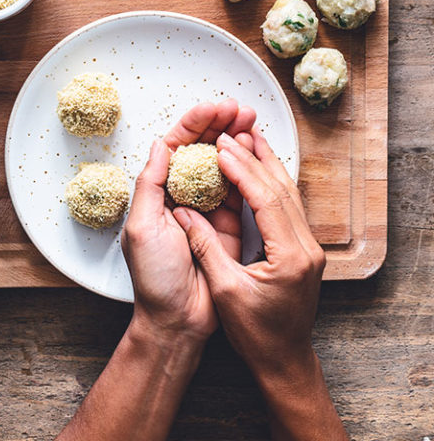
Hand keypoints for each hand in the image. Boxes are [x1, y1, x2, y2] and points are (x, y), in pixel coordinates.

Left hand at [121, 100, 255, 344]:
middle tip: (240, 108)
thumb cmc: (153, 277)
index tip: (214, 107)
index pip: (175, 147)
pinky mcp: (227, 224)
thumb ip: (150, 184)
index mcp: (157, 192)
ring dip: (235, 142)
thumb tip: (159, 144)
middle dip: (219, 126)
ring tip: (251, 120)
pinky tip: (256, 152)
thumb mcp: (142, 227)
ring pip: (221, 165)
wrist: (178, 320)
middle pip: (200, 151)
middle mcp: (180, 195)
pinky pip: (237, 191)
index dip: (194, 124)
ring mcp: (205, 208)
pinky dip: (246, 171)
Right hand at [172, 127, 348, 440]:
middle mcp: (306, 247)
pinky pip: (289, 206)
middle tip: (232, 133)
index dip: (242, 170)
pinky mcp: (302, 249)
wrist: (284, 359)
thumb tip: (183, 213)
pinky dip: (272, 183)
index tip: (222, 148)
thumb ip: (205, 247)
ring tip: (249, 138)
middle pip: (281, 189)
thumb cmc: (257, 334)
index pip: (265, 199)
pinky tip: (261, 169)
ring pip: (289, 194)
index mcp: (290, 256)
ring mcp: (308, 247)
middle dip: (255, 159)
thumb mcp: (225, 291)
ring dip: (267, 165)